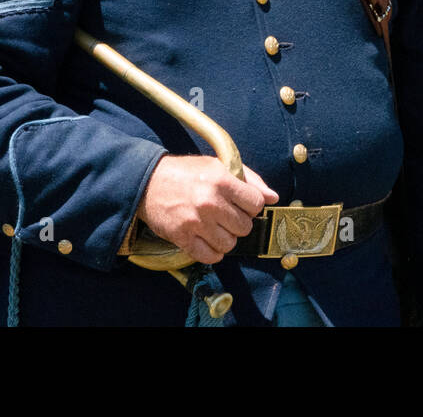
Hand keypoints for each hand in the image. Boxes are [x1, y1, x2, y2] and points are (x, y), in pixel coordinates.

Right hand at [137, 155, 277, 264]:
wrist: (148, 182)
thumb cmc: (187, 173)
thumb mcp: (219, 165)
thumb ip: (250, 180)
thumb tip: (273, 197)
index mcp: (221, 181)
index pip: (256, 204)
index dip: (253, 205)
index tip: (243, 204)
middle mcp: (210, 203)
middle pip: (245, 227)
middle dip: (240, 222)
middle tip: (228, 215)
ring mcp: (196, 222)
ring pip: (229, 244)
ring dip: (227, 238)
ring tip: (218, 227)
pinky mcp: (182, 238)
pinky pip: (210, 256)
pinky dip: (213, 252)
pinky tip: (209, 240)